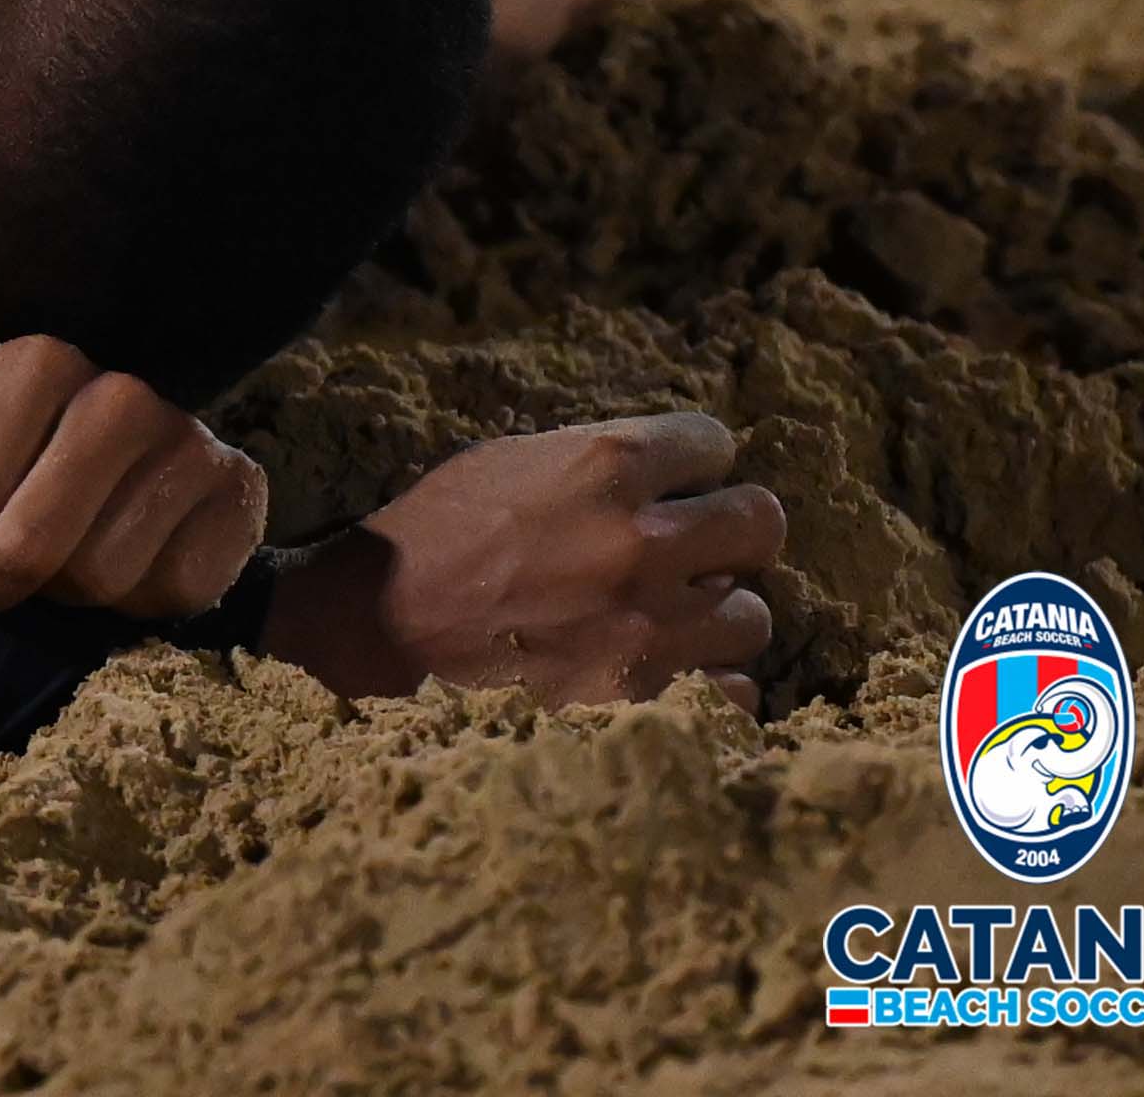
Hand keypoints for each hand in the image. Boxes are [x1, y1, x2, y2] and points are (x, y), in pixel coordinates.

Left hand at [0, 335, 267, 618]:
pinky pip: (176, 593)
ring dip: (70, 595)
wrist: (84, 466)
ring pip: (107, 579)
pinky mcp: (240, 493)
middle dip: (7, 578)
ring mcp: (191, 440)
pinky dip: (139, 605)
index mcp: (31, 364)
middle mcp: (120, 392)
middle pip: (41, 548)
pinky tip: (124, 564)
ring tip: (62, 557)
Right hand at [262, 412, 782, 709]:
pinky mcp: (647, 700)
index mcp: (604, 466)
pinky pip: (733, 693)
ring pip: (753, 614)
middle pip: (762, 523)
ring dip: (714, 615)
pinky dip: (707, 688)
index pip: (715, 442)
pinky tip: (666, 676)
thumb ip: (593, 463)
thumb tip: (670, 479)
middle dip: (731, 532)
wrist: (381, 633)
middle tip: (694, 551)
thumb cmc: (433, 538)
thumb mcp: (504, 463)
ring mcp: (650, 627)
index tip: (672, 485)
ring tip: (665, 621)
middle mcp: (642, 540)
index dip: (693, 464)